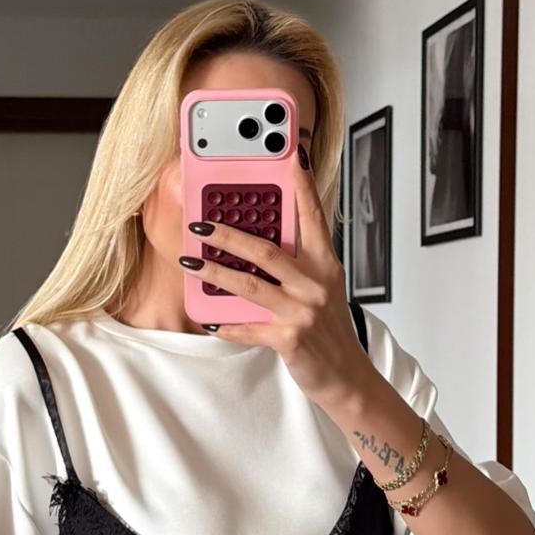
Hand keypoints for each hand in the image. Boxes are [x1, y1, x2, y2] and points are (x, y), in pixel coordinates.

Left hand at [180, 143, 374, 410]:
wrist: (346, 377)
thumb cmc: (329, 331)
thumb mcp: (322, 290)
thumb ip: (297, 266)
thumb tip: (257, 245)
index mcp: (326, 265)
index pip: (312, 218)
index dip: (300, 186)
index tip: (289, 157)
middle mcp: (316, 284)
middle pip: (266, 250)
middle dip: (228, 235)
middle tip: (199, 225)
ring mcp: (302, 312)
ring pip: (250, 285)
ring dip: (214, 272)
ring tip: (189, 262)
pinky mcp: (289, 339)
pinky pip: (248, 327)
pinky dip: (226, 324)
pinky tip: (208, 318)